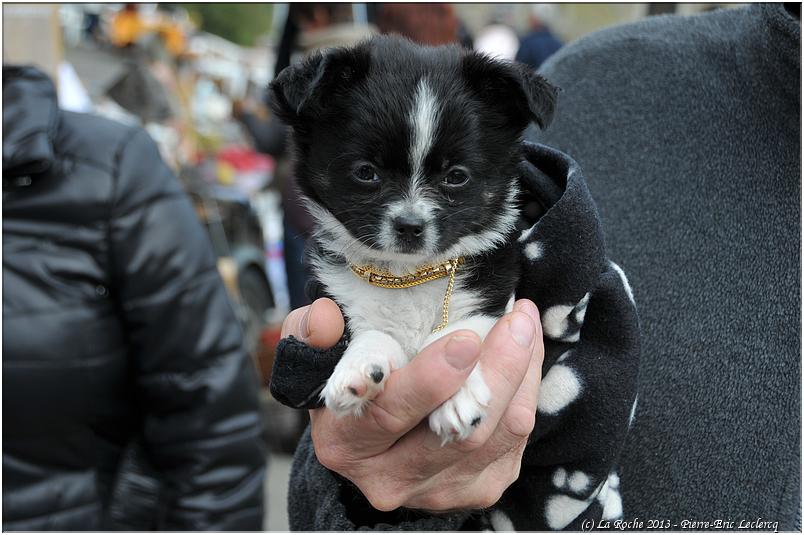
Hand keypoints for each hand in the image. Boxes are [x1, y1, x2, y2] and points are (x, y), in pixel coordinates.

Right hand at [281, 297, 543, 511]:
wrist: (372, 438)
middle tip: (517, 319)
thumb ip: (310, 333)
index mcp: (346, 443)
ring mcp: (438, 491)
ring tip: (525, 323)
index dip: (430, 380)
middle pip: (458, 431)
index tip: (465, 337)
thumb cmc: (348, 382)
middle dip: (496, 370)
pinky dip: (526, 392)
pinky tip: (525, 354)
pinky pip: (516, 441)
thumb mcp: (317, 356)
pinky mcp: (477, 489)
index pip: (389, 415)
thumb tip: (325, 318)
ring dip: (521, 375)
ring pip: (497, 436)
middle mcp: (390, 479)